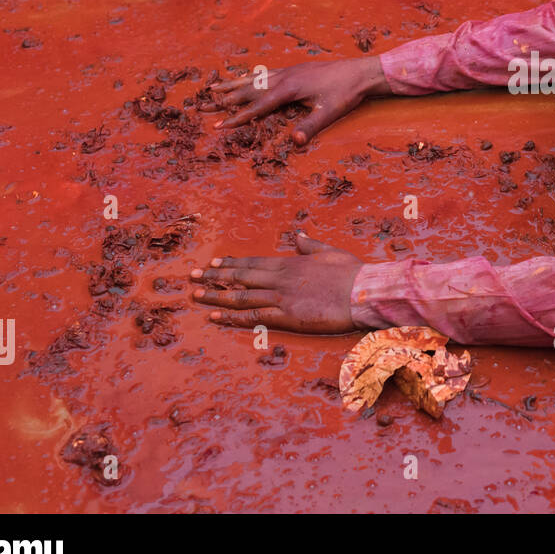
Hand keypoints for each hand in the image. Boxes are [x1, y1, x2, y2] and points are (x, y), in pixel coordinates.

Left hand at [191, 233, 362, 333]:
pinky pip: (253, 316)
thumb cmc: (351, 273)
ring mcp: (280, 297)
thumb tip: (299, 235)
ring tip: (196, 296)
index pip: (253, 262)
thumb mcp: (331, 252)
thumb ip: (311, 245)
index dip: (231, 263)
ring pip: (240, 296)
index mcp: (290, 262)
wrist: (362, 292)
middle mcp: (280, 278)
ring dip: (216, 296)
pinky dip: (232, 317)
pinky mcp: (286, 316)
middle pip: (240, 277)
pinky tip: (215, 317)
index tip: (214, 263)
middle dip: (214, 277)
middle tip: (192, 277)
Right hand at [206, 56, 389, 144]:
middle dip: (224, 100)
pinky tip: (243, 79)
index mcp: (289, 89)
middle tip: (201, 108)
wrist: (360, 72)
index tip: (218, 126)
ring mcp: (287, 71)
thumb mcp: (329, 112)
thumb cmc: (346, 93)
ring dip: (231, 84)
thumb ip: (310, 127)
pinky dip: (249, 77)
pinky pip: (263, 73)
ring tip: (211, 88)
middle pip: (247, 90)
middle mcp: (283, 77)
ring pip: (253, 79)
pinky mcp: (293, 69)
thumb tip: (294, 141)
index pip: (257, 106)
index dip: (237, 117)